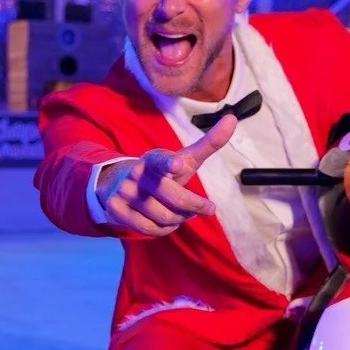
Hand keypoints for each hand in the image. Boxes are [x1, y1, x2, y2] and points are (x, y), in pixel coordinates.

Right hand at [96, 115, 236, 235]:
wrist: (117, 184)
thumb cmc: (161, 173)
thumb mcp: (183, 159)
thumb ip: (208, 144)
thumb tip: (232, 119)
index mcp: (154, 159)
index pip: (162, 160)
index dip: (170, 163)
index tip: (179, 165)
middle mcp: (137, 173)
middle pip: (174, 198)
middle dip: (195, 206)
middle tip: (207, 209)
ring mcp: (125, 192)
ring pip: (164, 217)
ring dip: (179, 219)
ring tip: (181, 214)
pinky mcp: (116, 209)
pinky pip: (150, 229)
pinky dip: (163, 230)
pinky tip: (165, 223)